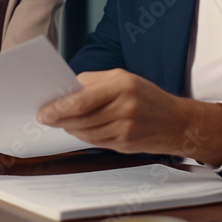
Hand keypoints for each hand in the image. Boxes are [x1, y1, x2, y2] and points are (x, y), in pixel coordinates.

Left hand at [36, 69, 221, 164]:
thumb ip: (94, 81)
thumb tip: (67, 88)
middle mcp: (124, 108)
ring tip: (61, 122)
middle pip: (80, 118)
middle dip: (58, 119)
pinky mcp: (125, 144)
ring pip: (85, 132)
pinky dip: (83, 136)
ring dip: (70, 128)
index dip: (58, 108)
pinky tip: (79, 129)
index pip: (81, 100)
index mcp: (122, 86)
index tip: (43, 111)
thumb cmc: (147, 96)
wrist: (178, 122)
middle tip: (45, 118)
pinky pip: (95, 142)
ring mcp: (125, 129)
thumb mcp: (124, 77)